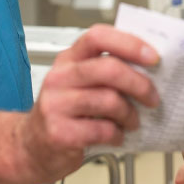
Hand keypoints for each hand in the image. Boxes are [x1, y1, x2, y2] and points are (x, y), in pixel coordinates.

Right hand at [20, 24, 159, 182]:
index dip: (129, 43)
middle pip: (109, 68)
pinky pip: (102, 130)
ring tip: (133, 121)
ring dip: (130, 114)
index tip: (153, 56)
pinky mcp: (59, 132)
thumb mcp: (80, 83)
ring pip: (109, 100)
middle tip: (152, 98)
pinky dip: (117, 135)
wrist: (31, 147)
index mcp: (69, 59)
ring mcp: (57, 104)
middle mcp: (60, 77)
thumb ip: (107, 71)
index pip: (98, 36)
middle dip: (140, 84)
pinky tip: (115, 136)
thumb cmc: (63, 112)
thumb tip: (150, 69)